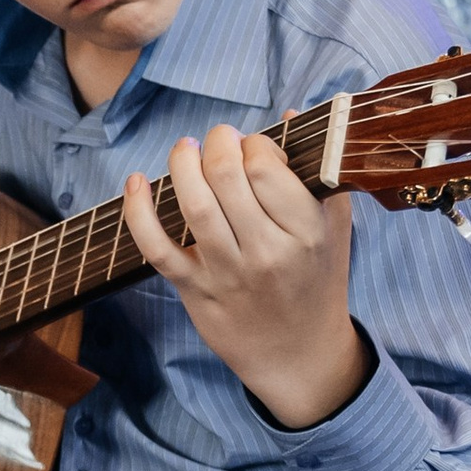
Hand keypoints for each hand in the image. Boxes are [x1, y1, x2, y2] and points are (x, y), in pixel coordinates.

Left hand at [122, 129, 371, 431]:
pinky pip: (156, 248)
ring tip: (185, 149)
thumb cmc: (317, 280)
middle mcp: (267, 252)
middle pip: (226, 177)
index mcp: (306, 231)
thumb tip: (283, 116)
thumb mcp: (335, 227)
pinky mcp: (195, 291)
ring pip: (193, 205)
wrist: (299, 355)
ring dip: (181, 164)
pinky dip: (138, 212)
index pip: (266, 167)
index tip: (254, 148)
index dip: (254, 144)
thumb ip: (316, 171)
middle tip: (217, 139)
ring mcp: (228, 274)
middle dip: (216, 143)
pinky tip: (136, 183)